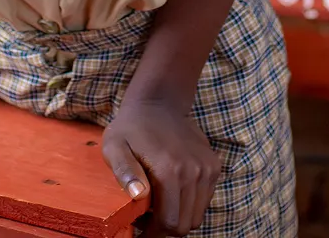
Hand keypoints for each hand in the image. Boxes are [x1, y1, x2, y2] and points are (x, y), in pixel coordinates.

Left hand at [101, 99, 221, 236]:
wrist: (157, 103)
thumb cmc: (130, 128)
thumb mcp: (114, 146)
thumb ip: (124, 171)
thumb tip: (139, 195)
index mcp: (170, 169)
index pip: (169, 223)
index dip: (152, 233)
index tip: (139, 229)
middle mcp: (194, 170)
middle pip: (185, 224)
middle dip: (165, 227)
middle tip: (147, 217)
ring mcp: (207, 167)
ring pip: (196, 215)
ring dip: (178, 216)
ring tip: (159, 203)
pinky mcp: (213, 165)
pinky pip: (204, 200)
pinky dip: (190, 203)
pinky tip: (172, 190)